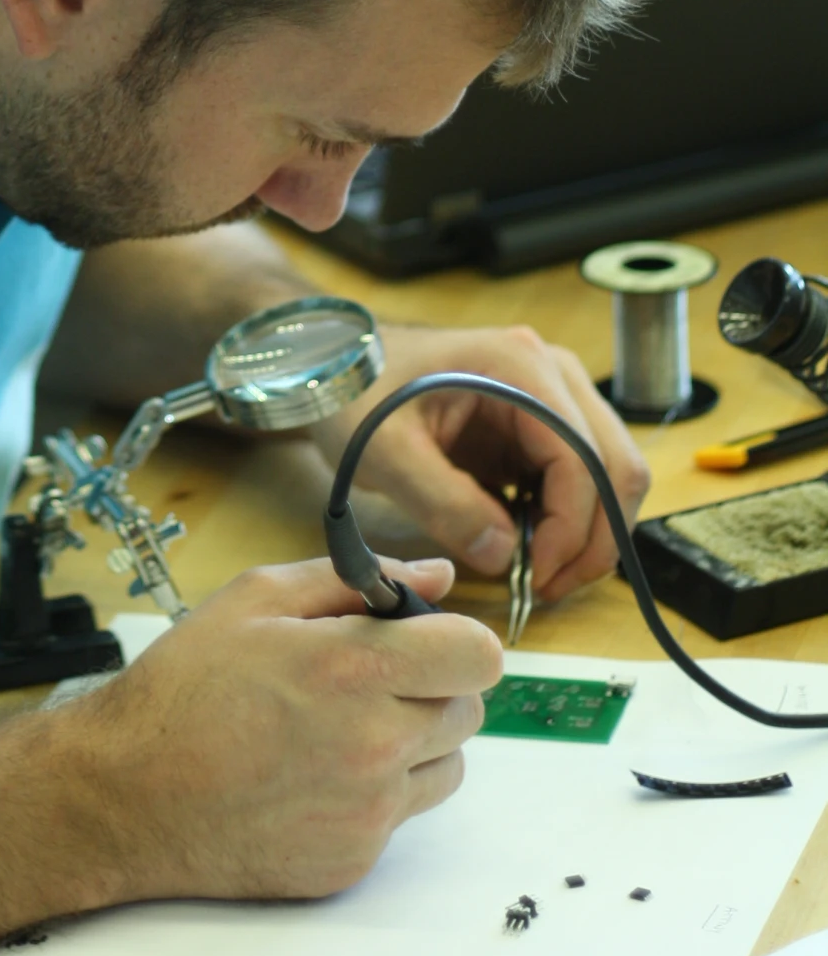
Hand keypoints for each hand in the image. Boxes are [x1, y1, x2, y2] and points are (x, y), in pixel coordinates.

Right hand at [65, 557, 499, 901]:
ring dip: (414, 742)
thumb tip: (435, 575)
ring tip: (339, 727)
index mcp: (353, 670)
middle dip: (430, 684)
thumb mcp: (256, 598)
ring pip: (447, 767)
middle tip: (364, 678)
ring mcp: (368, 813)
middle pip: (467, 710)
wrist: (127, 793)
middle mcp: (374, 746)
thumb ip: (356, 579)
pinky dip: (374, 793)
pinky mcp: (354, 861)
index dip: (457, 640)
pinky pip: (401, 817)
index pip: (478, 657)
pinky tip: (312, 774)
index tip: (426, 638)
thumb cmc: (183, 690)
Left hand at [313, 322, 650, 606]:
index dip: (571, 528)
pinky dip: (569, 521)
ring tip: (537, 576)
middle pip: (616, 467)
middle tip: (545, 588)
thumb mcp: (386, 451)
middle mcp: (552, 374)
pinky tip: (528, 548)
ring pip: (609, 476)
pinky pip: (582, 479)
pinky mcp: (541, 424)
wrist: (338, 367)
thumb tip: (505, 554)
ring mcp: (553, 396)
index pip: (583, 458)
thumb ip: (443, 501)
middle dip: (593, 539)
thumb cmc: (357, 395)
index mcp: (519, 367)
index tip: (534, 577)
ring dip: (587, 534)